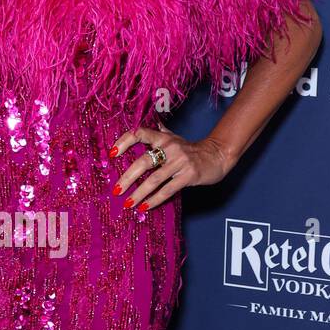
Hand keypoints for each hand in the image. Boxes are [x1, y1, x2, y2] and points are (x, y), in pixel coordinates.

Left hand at [109, 128, 231, 210]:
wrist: (218, 155)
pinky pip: (168, 190)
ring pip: (154, 179)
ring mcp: (180, 162)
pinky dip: (155, 200)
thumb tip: (144, 123)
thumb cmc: (191, 149)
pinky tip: (145, 207)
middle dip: (127, 178)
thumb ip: (159, 132)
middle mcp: (170, 147)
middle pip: (143, 162)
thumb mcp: (174, 137)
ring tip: (128, 203)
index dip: (124, 142)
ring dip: (139, 193)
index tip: (111, 154)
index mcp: (163, 138)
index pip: (140, 133)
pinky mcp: (189, 175)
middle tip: (116, 190)